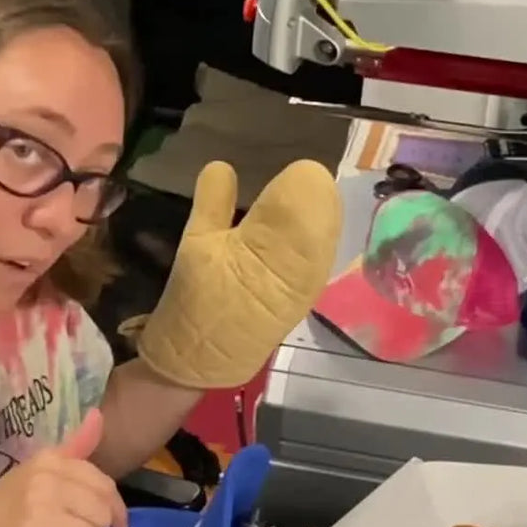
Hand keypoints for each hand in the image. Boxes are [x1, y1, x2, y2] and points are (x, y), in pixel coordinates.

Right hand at [0, 410, 130, 526]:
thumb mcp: (37, 471)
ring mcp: (37, 518)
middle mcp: (45, 485)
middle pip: (103, 517)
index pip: (105, 486)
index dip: (116, 510)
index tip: (115, 526)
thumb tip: (98, 415)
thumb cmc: (7, 507)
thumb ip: (73, 449)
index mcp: (49, 461)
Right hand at [133, 160, 343, 388]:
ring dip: (315, 210)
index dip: (295, 175)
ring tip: (291, 207)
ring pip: (331, 224)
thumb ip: (212, 200)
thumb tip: (224, 165)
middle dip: (307, 190)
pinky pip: (326, 250)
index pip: (306, 184)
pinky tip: (300, 233)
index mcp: (271, 236)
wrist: (205, 360)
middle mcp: (303, 256)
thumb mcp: (195, 243)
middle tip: (285, 186)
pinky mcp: (313, 291)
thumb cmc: (195, 300)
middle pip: (325, 201)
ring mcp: (313, 276)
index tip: (278, 175)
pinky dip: (317, 234)